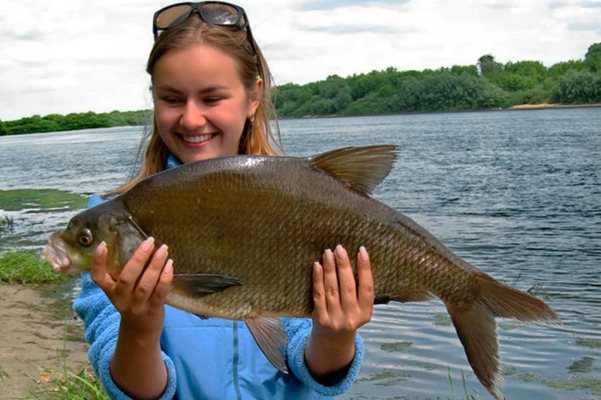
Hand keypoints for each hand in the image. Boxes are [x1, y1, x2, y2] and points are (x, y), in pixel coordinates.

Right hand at [91, 236, 172, 336]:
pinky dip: (165, 278)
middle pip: (127, 278)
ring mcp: (137, 305)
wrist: (140, 331)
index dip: (98, 262)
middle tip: (149, 242)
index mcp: (111, 291)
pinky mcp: (152, 309)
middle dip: (139, 258)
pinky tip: (170, 265)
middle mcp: (121, 298)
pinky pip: (159, 292)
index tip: (103, 244)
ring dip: (155, 265)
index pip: (98, 277)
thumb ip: (126, 272)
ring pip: (145, 284)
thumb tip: (141, 244)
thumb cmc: (132, 302)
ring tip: (163, 250)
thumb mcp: (122, 290)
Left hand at [306, 245, 373, 378]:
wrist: (332, 340)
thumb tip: (355, 258)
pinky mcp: (320, 318)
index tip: (362, 250)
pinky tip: (317, 266)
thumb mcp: (359, 308)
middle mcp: (351, 317)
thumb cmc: (347, 315)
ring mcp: (335, 319)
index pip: (367, 287)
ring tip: (328, 253)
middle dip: (344, 265)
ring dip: (330, 268)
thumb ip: (359, 290)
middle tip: (340, 248)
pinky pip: (318, 294)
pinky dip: (318, 279)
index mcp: (365, 313)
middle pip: (348, 286)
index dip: (365, 268)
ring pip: (332, 289)